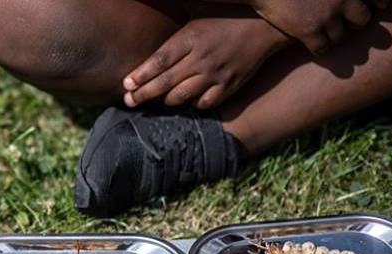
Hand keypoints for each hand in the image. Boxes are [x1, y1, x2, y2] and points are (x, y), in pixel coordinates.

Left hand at [123, 17, 289, 108]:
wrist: (266, 25)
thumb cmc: (225, 14)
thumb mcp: (196, 9)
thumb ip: (171, 10)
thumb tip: (144, 1)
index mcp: (191, 38)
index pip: (159, 62)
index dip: (140, 76)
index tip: (125, 85)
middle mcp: (202, 58)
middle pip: (165, 83)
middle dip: (143, 95)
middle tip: (128, 101)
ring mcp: (217, 74)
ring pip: (183, 97)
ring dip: (165, 101)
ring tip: (154, 102)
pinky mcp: (230, 85)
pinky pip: (206, 103)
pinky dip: (193, 104)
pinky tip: (185, 101)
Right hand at [250, 0, 390, 53]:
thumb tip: (377, 0)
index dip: (378, 3)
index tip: (375, 6)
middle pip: (362, 20)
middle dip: (354, 24)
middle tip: (345, 24)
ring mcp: (327, 15)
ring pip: (341, 37)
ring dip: (333, 37)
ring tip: (322, 33)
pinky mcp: (309, 31)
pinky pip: (322, 49)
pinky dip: (317, 48)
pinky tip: (309, 43)